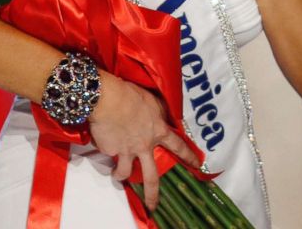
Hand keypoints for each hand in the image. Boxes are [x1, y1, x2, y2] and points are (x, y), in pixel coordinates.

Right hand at [88, 72, 200, 210]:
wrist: (109, 99)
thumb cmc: (131, 94)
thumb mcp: (151, 100)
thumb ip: (157, 112)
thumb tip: (160, 116)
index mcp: (158, 131)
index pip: (178, 146)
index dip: (188, 156)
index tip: (197, 165)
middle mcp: (144, 145)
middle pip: (151, 177)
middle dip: (153, 194)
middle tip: (153, 206)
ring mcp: (127, 151)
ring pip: (125, 172)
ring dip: (120, 175)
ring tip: (117, 175)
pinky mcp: (110, 150)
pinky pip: (108, 152)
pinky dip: (106, 148)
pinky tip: (104, 137)